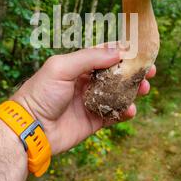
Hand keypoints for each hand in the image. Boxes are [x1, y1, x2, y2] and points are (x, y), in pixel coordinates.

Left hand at [12, 48, 155, 154]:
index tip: (140, 52)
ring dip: (132, 91)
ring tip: (143, 89)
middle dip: (133, 73)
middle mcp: (85, 83)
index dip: (123, 53)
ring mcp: (90, 102)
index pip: (104, 56)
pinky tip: (130, 110)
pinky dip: (124, 112)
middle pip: (115, 75)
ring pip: (118, 95)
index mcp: (77, 66)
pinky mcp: (93, 121)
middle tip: (149, 72)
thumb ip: (89, 58)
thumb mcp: (61, 67)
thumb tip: (118, 52)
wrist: (30, 129)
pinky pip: (113, 115)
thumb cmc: (40, 93)